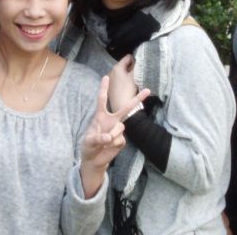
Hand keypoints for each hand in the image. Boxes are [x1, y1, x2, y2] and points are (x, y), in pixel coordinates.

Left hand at [79, 76, 150, 196]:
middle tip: (148, 90)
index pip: (102, 100)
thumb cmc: (88, 147)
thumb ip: (97, 138)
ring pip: (120, 128)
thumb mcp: (88, 142)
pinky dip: (114, 144)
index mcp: (100, 116)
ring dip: (112, 135)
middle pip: (125, 108)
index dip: (104, 88)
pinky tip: (108, 148)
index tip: (106, 76)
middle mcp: (111, 120)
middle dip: (137, 99)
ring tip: (104, 142)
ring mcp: (117, 130)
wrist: (94, 160)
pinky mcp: (121, 140)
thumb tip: (109, 137)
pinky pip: (120, 139)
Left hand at [106, 55, 138, 111]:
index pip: (128, 57)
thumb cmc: (128, 90)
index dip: (135, 59)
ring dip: (127, 74)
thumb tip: (137, 61)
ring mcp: (111, 79)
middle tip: (138, 73)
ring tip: (134, 80)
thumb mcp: (134, 76)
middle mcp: (111, 72)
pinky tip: (128, 86)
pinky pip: (119, 79)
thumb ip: (136, 66)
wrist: (120, 106)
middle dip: (131, 67)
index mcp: (117, 67)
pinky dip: (124, 80)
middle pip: (124, 65)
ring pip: (121, 73)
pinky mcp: (111, 86)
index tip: (140, 65)